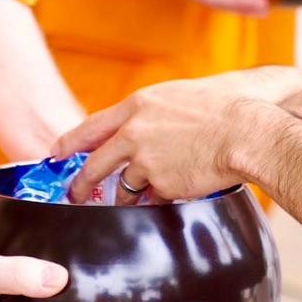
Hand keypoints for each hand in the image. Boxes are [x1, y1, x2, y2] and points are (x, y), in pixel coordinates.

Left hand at [55, 76, 288, 203]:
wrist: (245, 131)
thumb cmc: (223, 108)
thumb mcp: (179, 97)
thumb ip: (155, 112)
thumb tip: (141, 126)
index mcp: (138, 105)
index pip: (91, 125)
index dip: (70, 142)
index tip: (56, 153)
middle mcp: (134, 132)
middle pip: (96, 163)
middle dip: (82, 183)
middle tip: (74, 194)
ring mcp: (146, 160)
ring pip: (123, 187)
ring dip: (124, 198)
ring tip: (127, 205)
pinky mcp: (161, 184)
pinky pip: (154, 198)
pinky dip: (159, 200)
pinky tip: (173, 195)